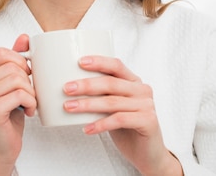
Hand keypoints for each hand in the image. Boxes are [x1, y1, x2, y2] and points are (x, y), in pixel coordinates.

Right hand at [0, 34, 36, 175]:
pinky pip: (20, 93)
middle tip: (27, 95)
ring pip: (18, 79)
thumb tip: (24, 37)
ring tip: (28, 104)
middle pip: (12, 65)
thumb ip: (15, 61)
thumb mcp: (11, 85)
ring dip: (31, 93)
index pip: (2, 53)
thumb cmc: (7, 115)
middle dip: (27, 80)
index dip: (20, 62)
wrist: (1, 147)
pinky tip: (28, 111)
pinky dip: (31, 102)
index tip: (25, 78)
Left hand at [62, 56, 182, 175]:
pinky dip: (101, 124)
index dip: (99, 62)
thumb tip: (69, 87)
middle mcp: (142, 90)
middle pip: (111, 83)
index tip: (79, 62)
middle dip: (86, 85)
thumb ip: (100, 96)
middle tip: (67, 89)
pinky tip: (87, 128)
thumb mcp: (112, 108)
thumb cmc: (126, 128)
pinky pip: (120, 119)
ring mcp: (147, 105)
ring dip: (88, 104)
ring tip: (69, 107)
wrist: (147, 153)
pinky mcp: (148, 121)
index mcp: (133, 81)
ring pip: (112, 102)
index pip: (116, 66)